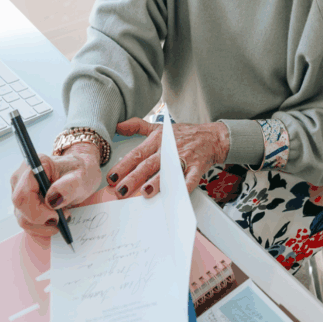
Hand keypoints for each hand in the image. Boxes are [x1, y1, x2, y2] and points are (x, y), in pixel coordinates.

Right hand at [10, 143, 100, 246]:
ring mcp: (19, 192)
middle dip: (42, 220)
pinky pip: (26, 222)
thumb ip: (68, 187)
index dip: (36, 211)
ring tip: (62, 217)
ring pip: (22, 219)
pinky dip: (41, 228)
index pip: (22, 195)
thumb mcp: (80, 178)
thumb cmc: (79, 172)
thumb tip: (51, 200)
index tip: (56, 216)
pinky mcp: (23, 204)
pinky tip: (55, 223)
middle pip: (21, 209)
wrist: (79, 174)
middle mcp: (20, 179)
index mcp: (33, 166)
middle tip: (64, 217)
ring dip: (43, 226)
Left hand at [108, 118, 229, 197]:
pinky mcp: (196, 168)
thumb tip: (118, 125)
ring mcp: (183, 159)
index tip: (112, 177)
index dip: (123, 165)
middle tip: (121, 190)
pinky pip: (189, 179)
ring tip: (145, 192)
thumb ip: (137, 126)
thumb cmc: (183, 135)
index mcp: (157, 141)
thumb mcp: (159, 127)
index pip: (137, 154)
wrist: (211, 137)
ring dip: (156, 182)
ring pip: (167, 172)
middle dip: (133, 178)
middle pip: (148, 165)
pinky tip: (175, 196)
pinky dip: (183, 187)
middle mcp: (168, 150)